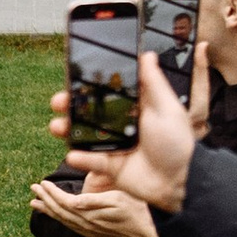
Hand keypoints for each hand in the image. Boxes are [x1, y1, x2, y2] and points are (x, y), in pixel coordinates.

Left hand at [31, 172, 154, 236]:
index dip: (51, 193)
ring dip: (50, 211)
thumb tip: (73, 201)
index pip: (64, 203)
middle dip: (45, 200)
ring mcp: (91, 231)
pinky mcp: (96, 234)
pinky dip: (61, 219)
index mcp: (92, 214)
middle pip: (60, 212)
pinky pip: (72, 226)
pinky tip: (58, 216)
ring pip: (64, 220)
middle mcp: (88, 225)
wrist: (152, 232)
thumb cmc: (140, 212)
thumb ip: (94, 201)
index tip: (42, 183)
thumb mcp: (118, 200)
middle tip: (33, 191)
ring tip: (37, 204)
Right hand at [44, 50, 201, 213]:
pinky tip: (73, 155)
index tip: (72, 75)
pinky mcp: (109, 166)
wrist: (179, 182)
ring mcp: (114, 145)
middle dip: (70, 105)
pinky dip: (80, 158)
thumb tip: (148, 54)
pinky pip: (90, 160)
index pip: (108, 91)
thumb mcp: (168, 108)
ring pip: (84, 135)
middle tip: (57, 101)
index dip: (90, 84)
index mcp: (135, 108)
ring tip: (56, 126)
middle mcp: (121, 124)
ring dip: (67, 130)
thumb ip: (154, 82)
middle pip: (90, 111)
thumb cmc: (177, 143)